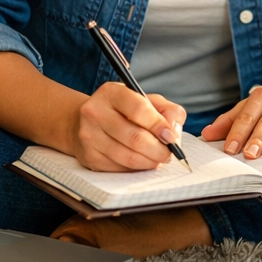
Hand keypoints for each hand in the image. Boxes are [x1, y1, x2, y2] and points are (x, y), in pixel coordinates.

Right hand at [72, 83, 186, 171]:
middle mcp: (95, 112)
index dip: (159, 125)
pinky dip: (136, 168)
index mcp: (111, 92)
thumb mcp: (146, 100)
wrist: (87, 122)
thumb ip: (167, 110)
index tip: (171, 137)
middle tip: (169, 153)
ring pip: (128, 157)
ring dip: (150, 161)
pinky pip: (120, 168)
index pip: (139, 109)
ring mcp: (89, 135)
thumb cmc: (124, 111)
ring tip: (158, 158)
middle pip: (135, 137)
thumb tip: (173, 131)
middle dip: (158, 149)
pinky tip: (141, 161)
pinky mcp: (89, 156)